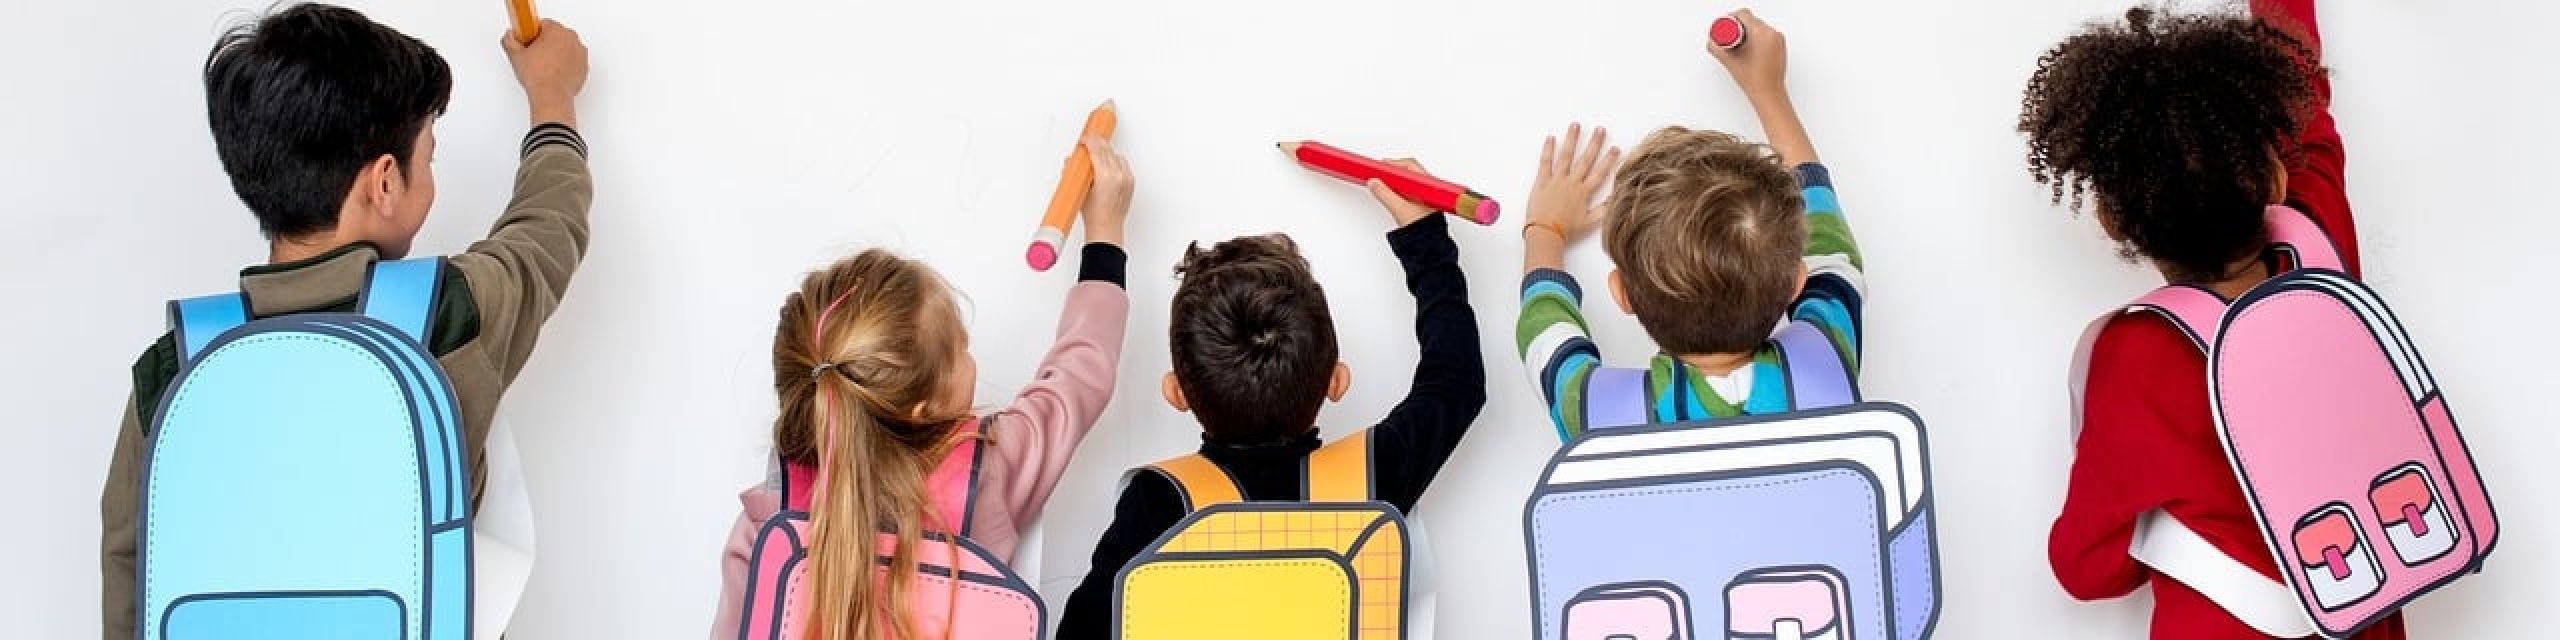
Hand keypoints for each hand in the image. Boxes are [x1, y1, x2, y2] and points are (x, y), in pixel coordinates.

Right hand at [502, 19, 587, 126]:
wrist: (552, 96)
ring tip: (543, 66)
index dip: (532, 34)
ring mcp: (580, 53)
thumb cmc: (538, 76)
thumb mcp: (515, 55)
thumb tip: (510, 37)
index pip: (543, 24)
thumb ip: (510, 40)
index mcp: (557, 31)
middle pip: (555, 35)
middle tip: (534, 56)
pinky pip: (572, 60)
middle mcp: (572, 39)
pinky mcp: (584, 67)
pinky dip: (564, 64)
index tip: (527, 42)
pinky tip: (553, 72)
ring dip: (555, 53)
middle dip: (544, 43)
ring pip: (565, 48)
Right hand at [1079, 136, 1134, 245]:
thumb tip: (1071, 161)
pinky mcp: (1131, 182)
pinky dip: (1115, 162)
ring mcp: (1127, 179)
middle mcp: (1119, 176)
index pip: (1097, 149)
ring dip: (1106, 153)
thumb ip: (1075, 172)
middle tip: (1088, 142)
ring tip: (1096, 155)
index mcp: (1105, 176)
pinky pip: (1123, 165)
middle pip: (1107, 150)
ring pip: (1116, 155)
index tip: (1084, 139)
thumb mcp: (1080, 190)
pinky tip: (1107, 164)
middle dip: (1097, 144)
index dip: (1089, 141)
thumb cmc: (1093, 214)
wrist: (1106, 227)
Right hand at [1364, 158, 1439, 227]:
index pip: (1409, 165)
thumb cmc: (1424, 229)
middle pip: (1409, 170)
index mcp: (1426, 184)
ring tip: (1383, 183)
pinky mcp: (1425, 203)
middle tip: (1379, 173)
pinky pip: (1411, 190)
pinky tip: (1392, 194)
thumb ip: (1384, 194)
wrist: (1430, 244)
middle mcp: (1430, 187)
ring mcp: (1428, 195)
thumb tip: (1374, 183)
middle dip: (1392, 171)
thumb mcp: (1399, 209)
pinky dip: (1400, 189)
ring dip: (1395, 180)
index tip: (1379, 166)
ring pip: (1410, 181)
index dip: (1392, 164)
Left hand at [1525, 123, 1618, 240]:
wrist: (1545, 234)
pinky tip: (1551, 138)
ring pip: (1566, 156)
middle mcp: (1572, 183)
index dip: (1609, 160)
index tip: (1616, 148)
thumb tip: (1615, 199)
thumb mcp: (1589, 223)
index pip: (1600, 172)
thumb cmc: (1566, 231)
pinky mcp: (1541, 182)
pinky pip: (1545, 163)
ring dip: (1572, 140)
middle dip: (1594, 143)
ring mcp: (1556, 180)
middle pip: (1585, 159)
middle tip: (1600, 130)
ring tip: (1576, 125)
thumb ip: (1603, 210)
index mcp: (1584, 192)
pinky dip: (1548, 150)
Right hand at [1707, 9, 1786, 98]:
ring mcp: (1778, 39)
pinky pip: (1766, 35)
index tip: (1726, 28)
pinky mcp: (1781, 46)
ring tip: (1740, 47)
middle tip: (1730, 39)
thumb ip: (1716, 47)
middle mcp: (1773, 33)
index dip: (1731, 19)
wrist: (1769, 93)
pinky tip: (1749, 50)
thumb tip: (1711, 42)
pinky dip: (1757, 39)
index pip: (1744, 14)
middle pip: (1751, 20)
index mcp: (1761, 33)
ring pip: (1759, 27)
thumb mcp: (1729, 61)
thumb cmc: (1753, 80)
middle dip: (1738, 27)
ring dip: (1748, 33)